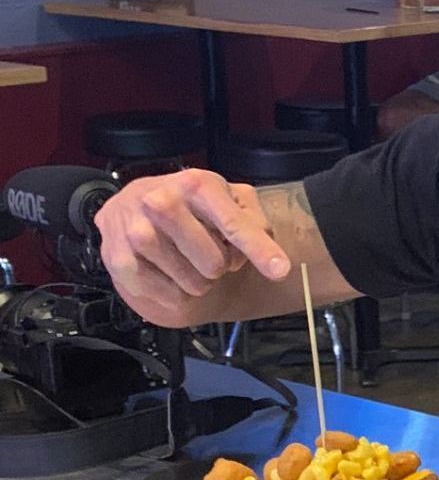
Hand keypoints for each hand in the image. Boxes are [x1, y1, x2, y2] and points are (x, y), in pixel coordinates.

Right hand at [95, 170, 289, 326]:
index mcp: (197, 184)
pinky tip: (173, 275)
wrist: (139, 203)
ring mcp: (136, 229)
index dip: (259, 250)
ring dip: (200, 281)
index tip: (280, 269)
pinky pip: (166, 295)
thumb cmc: (192, 205)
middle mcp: (161, 201)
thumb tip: (271, 259)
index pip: (234, 225)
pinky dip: (178, 294)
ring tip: (190, 262)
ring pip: (192, 282)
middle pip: (214, 263)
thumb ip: (255, 224)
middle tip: (209, 252)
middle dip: (220, 265)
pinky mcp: (117, 256)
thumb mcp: (229, 201)